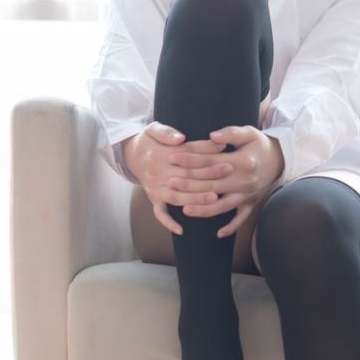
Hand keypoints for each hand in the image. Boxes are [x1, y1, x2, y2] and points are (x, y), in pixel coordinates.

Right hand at [122, 121, 228, 235]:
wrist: (131, 155)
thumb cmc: (149, 141)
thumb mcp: (154, 129)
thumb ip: (167, 132)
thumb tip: (180, 138)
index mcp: (160, 154)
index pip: (187, 153)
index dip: (206, 151)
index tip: (224, 149)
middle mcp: (157, 172)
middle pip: (186, 175)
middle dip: (208, 173)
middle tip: (228, 170)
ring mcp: (155, 188)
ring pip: (177, 196)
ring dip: (196, 198)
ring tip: (214, 198)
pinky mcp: (153, 198)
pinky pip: (159, 213)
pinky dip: (168, 222)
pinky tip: (181, 230)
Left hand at [165, 124, 285, 238]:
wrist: (282, 159)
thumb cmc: (260, 145)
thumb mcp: (249, 133)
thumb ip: (230, 133)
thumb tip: (211, 137)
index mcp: (242, 162)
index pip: (210, 161)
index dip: (190, 160)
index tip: (172, 158)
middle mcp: (244, 181)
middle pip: (211, 185)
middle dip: (189, 185)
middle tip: (170, 183)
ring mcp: (248, 195)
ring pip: (222, 206)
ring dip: (203, 209)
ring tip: (184, 210)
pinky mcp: (252, 203)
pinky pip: (241, 219)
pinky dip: (231, 227)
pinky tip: (218, 233)